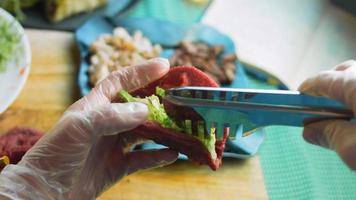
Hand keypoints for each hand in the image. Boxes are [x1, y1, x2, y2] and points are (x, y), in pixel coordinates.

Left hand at [0, 58, 177, 199]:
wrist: (45, 193)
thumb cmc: (55, 154)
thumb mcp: (79, 128)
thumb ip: (111, 116)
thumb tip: (145, 111)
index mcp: (94, 107)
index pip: (120, 82)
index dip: (141, 72)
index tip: (165, 65)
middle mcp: (106, 123)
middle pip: (137, 106)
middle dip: (158, 100)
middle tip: (180, 97)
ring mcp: (113, 145)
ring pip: (144, 133)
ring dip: (162, 130)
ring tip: (181, 126)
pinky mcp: (117, 166)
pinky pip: (142, 158)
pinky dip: (157, 156)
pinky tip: (172, 154)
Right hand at [298, 60, 355, 169]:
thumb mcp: (355, 149)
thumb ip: (330, 135)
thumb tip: (310, 131)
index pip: (322, 80)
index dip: (305, 90)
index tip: (296, 100)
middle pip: (345, 72)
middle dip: (330, 84)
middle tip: (322, 107)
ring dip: (349, 90)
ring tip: (346, 112)